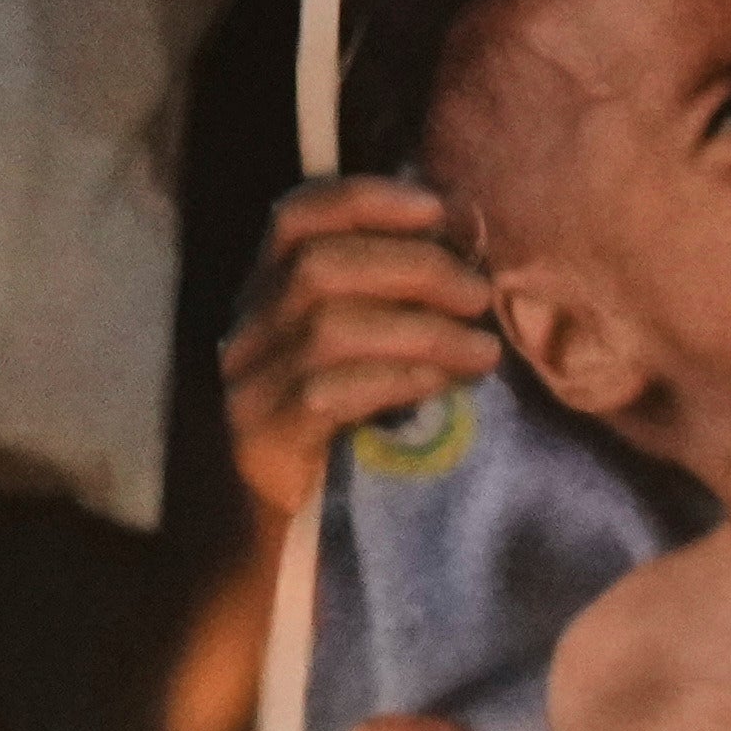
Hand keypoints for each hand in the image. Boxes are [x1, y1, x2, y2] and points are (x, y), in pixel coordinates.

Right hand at [221, 174, 498, 517]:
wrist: (290, 531)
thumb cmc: (351, 427)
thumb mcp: (368, 349)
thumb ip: (395, 298)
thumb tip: (472, 249)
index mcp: (269, 291)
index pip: (296, 216)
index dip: (365, 199)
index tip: (436, 208)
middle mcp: (248, 328)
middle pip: (320, 266)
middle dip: (414, 269)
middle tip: (480, 296)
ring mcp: (249, 384)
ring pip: (329, 328)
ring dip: (422, 331)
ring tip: (482, 350)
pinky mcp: (265, 439)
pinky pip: (330, 393)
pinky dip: (399, 379)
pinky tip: (444, 386)